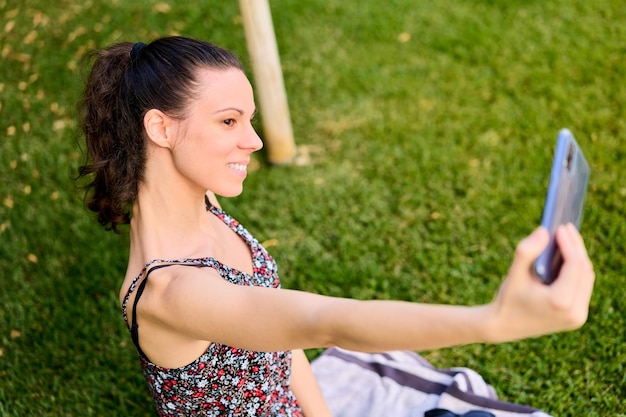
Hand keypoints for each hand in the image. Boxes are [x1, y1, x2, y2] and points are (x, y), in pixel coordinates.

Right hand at [486, 224, 594, 342]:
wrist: (504, 327)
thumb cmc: (507, 299)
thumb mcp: (514, 273)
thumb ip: (527, 251)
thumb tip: (544, 230)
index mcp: (560, 301)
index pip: (575, 266)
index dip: (570, 243)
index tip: (561, 227)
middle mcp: (575, 312)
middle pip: (584, 270)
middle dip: (576, 247)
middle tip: (565, 228)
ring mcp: (578, 316)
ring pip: (586, 278)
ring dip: (578, 257)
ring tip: (566, 239)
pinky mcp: (577, 317)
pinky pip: (583, 288)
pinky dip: (576, 271)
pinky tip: (567, 256)